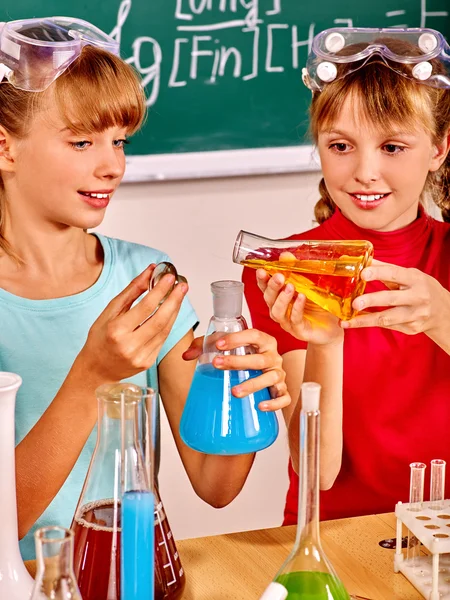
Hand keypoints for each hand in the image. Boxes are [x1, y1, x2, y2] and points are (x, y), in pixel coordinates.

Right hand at [77, 264, 187, 381]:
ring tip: (179, 295)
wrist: (96, 369)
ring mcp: (140, 356)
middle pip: (159, 320)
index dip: (160, 291)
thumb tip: (150, 272)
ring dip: (175, 311)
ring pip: (165, 330)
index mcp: (116, 330)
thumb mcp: (109, 312)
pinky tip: (171, 312)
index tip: (170, 278)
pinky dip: (169, 324)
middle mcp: (129, 345)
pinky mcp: (147, 363)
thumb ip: (131, 292)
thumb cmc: (100, 337)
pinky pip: (163, 339)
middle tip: (182, 285)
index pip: (145, 307)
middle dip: (174, 300)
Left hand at [183, 330, 289, 410]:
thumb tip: (186, 356)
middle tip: (217, 364)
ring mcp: (279, 374)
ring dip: (253, 385)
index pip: (254, 335)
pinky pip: (284, 398)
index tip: (218, 344)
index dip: (236, 339)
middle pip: (260, 359)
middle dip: (238, 362)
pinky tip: (260, 406)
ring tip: (234, 392)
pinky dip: (274, 403)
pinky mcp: (282, 391)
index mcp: (263, 342)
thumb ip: (205, 347)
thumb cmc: (243, 356)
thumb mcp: (225, 348)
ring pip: (271, 378)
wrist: (261, 372)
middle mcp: (273, 357)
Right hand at [257, 269, 342, 345]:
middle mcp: (281, 310)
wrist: (334, 327)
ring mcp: (288, 322)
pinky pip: (294, 320)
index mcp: (280, 298)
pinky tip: (301, 298)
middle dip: (272, 287)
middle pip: (269, 299)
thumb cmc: (320, 306)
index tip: (261, 270)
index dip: (262, 280)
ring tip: (290, 286)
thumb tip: (285, 255)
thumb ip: (297, 270)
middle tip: (279, 276)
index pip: (266, 288)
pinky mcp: (299, 331)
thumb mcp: (310, 284)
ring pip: (277, 311)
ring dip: (282, 298)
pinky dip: (297, 308)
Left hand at [341, 259, 449, 335]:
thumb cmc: (421, 288)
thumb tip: (363, 260)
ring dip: (365, 320)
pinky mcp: (410, 328)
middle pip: (391, 299)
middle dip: (372, 300)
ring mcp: (415, 315)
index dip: (379, 273)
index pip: (395, 274)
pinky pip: (387, 326)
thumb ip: (386, 269)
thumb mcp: (409, 276)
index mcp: (416, 280)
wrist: (443, 312)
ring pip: (387, 318)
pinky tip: (354, 322)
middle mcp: (417, 297)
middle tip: (354, 303)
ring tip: (347, 321)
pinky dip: (369, 324)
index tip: (363, 273)